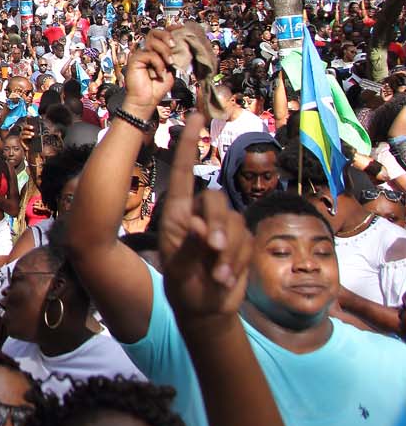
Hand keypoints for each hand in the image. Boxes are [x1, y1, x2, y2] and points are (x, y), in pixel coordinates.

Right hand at [121, 29, 175, 117]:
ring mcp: (140, 54)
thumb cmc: (158, 87)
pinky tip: (159, 73)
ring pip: (152, 40)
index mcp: (155, 51)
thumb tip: (184, 44)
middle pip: (154, 32)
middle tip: (174, 45)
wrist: (146, 100)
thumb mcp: (172, 69)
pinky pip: (149, 54)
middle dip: (166, 36)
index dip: (170, 29)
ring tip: (169, 63)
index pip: (161, 34)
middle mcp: (146, 50)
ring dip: (164, 51)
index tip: (180, 28)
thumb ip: (174, 56)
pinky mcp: (134, 59)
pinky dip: (158, 63)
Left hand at [161, 111, 251, 322]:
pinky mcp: (242, 241)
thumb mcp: (181, 266)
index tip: (193, 116)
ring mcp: (223, 227)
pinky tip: (225, 279)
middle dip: (219, 226)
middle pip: (216, 200)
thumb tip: (206, 227)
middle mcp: (200, 214)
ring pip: (234, 222)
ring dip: (228, 252)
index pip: (183, 171)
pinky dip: (237, 261)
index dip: (188, 143)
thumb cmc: (184, 284)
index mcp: (177, 213)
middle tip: (213, 249)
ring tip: (216, 276)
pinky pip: (246, 241)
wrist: (203, 309)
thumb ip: (193, 245)